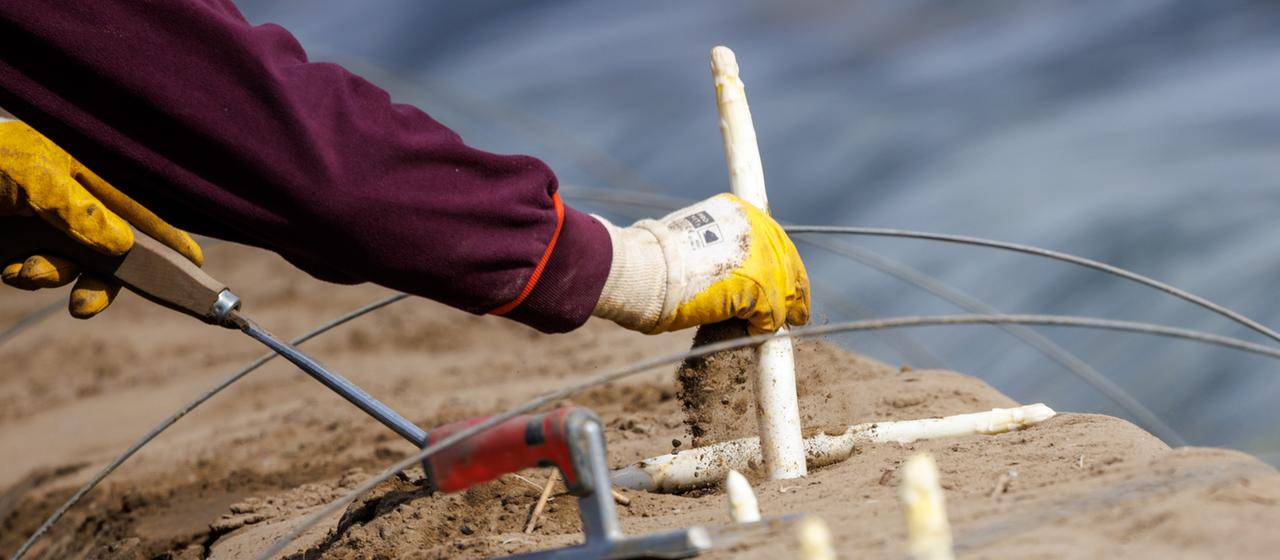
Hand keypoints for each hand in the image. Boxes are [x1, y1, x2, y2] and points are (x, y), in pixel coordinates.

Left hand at [0, 121, 202, 316]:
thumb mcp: (34, 177)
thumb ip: (81, 211)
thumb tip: (125, 246)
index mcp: (86, 174)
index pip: (139, 210)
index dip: (167, 239)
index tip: (194, 266)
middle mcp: (71, 202)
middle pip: (112, 250)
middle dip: (100, 280)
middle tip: (83, 306)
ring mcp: (42, 226)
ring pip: (72, 266)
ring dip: (54, 277)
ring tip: (24, 273)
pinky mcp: (15, 246)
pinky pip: (36, 274)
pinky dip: (26, 277)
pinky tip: (7, 268)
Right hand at [592, 193, 808, 334]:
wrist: (648, 270)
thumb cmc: (657, 261)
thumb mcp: (696, 241)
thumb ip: (722, 251)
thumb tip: (732, 273)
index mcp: (740, 212)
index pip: (774, 241)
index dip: (783, 266)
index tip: (789, 284)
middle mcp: (757, 227)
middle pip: (788, 264)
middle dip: (794, 293)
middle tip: (797, 314)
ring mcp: (762, 255)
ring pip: (784, 291)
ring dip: (778, 313)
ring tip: (772, 327)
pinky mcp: (762, 286)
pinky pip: (772, 314)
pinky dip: (765, 327)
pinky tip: (754, 332)